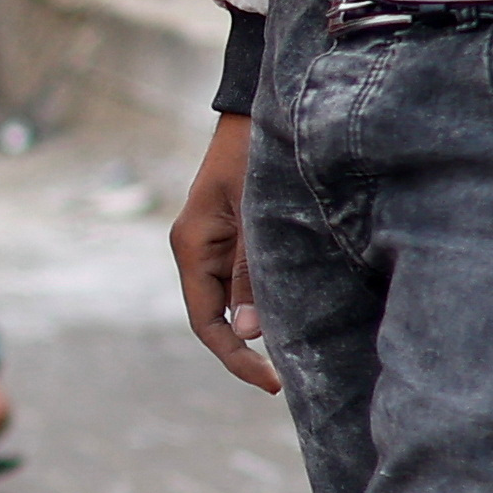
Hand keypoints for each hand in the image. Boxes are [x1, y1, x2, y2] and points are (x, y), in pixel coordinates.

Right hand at [172, 114, 279, 392]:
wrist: (256, 110)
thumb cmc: (257, 153)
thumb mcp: (258, 213)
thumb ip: (253, 270)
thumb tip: (252, 331)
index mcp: (192, 246)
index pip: (207, 322)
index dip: (236, 358)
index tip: (274, 382)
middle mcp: (197, 250)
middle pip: (217, 318)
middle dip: (249, 351)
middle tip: (291, 377)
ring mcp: (214, 244)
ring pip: (232, 302)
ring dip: (261, 325)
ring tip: (300, 348)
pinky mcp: (234, 236)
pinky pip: (244, 281)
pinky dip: (266, 301)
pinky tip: (294, 310)